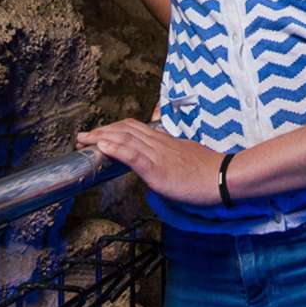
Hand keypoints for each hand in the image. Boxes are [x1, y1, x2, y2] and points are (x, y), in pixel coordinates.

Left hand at [76, 118, 222, 205]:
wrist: (222, 178)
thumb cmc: (208, 172)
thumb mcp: (186, 157)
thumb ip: (170, 156)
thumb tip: (161, 159)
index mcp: (164, 141)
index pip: (134, 128)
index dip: (114, 129)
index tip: (98, 133)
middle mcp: (158, 144)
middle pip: (125, 129)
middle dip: (101, 131)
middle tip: (82, 136)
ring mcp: (157, 155)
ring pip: (125, 138)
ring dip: (101, 137)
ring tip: (84, 139)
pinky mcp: (157, 169)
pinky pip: (134, 155)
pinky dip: (116, 148)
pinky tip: (102, 146)